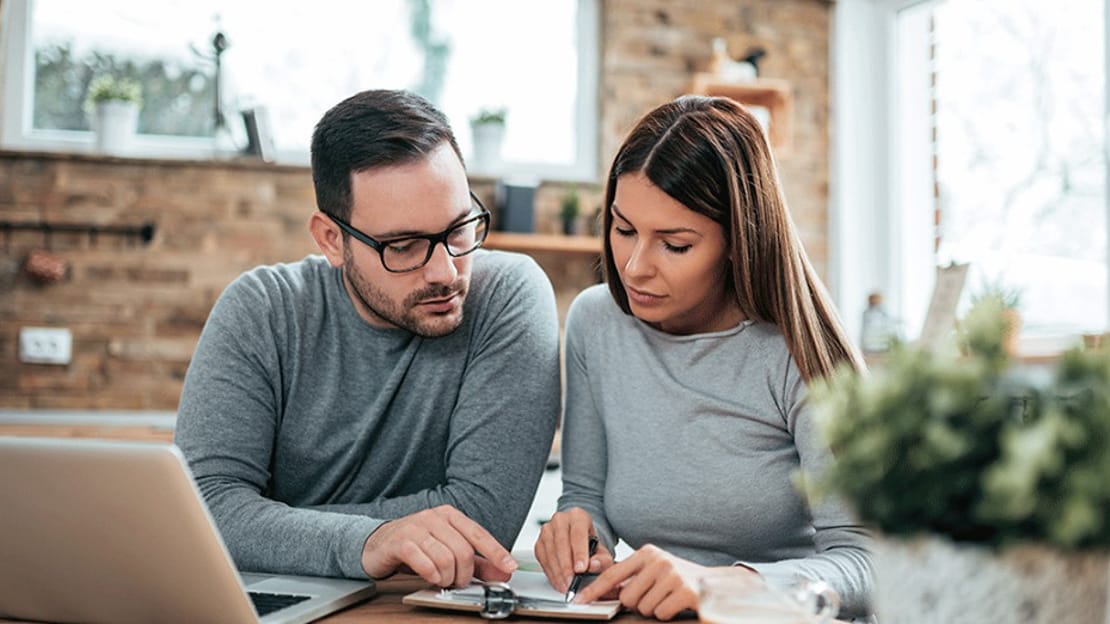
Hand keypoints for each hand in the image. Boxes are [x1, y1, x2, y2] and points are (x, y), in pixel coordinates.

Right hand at [360, 504, 516, 586]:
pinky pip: (423, 561)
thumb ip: (477, 562)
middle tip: (459, 582)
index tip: (509, 568)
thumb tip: (503, 571)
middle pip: (463, 550)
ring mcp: (416, 527)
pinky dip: (431, 575)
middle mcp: (434, 517)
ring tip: (443, 580)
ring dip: (447, 577)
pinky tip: (431, 577)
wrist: (378, 543)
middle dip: (465, 573)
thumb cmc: (416, 545)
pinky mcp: (400, 541)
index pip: (479, 534)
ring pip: (445, 557)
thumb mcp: (448, 551)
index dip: (496, 553)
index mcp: (450, 516)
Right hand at [534, 507, 613, 591]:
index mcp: (578, 516)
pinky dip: (550, 573)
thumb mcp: (603, 552)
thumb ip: (602, 560)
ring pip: (550, 551)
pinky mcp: (539, 542)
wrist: (579, 543)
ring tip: (566, 586)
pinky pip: (542, 559)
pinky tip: (558, 582)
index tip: (581, 569)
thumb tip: (593, 565)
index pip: (578, 533)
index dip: (579, 552)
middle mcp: (561, 519)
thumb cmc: (591, 546)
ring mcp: (547, 530)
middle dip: (566, 566)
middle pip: (561, 543)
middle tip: (571, 582)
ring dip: (557, 572)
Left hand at [572, 545, 762, 620]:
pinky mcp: (685, 591)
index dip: (594, 589)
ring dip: (654, 609)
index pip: (613, 573)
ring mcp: (672, 575)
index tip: (580, 601)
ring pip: (644, 607)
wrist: (714, 583)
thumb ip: (631, 577)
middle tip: (654, 596)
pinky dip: (667, 613)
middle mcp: (658, 561)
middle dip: (638, 603)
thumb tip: (604, 591)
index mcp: (647, 553)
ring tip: (667, 598)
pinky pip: (661, 613)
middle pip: (628, 597)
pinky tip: (676, 603)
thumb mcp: (654, 570)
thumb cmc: (678, 578)